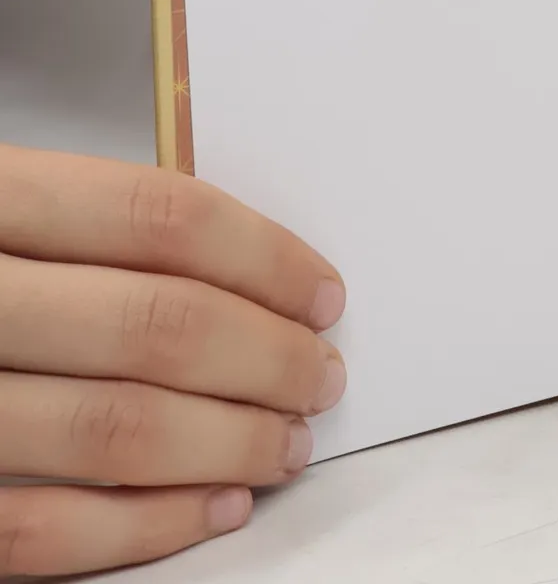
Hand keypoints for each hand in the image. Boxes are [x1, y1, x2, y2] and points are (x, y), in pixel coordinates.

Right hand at [0, 144, 346, 576]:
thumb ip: (90, 234)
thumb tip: (246, 279)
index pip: (160, 220)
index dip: (262, 258)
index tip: (322, 292)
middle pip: (156, 327)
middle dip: (266, 358)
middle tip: (321, 376)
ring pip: (113, 430)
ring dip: (226, 443)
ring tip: (287, 443)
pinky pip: (38, 533)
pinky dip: (142, 526)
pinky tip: (213, 507)